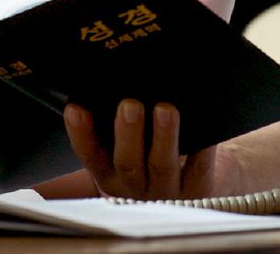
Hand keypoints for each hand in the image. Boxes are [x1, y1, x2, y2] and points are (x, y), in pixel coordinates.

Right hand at [64, 100, 217, 199]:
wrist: (202, 183)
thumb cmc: (157, 156)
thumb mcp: (130, 149)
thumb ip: (116, 129)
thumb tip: (100, 87)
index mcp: (113, 176)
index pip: (91, 155)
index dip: (81, 134)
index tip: (76, 107)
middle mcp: (136, 189)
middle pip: (128, 164)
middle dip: (127, 133)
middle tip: (129, 104)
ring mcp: (167, 193)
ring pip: (162, 165)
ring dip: (163, 137)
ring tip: (165, 109)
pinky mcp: (199, 191)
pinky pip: (199, 167)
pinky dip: (201, 148)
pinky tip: (203, 124)